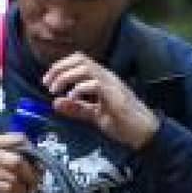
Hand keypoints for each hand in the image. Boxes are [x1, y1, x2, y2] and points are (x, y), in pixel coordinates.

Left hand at [43, 53, 160, 149]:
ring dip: (66, 77)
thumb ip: (76, 109)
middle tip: (47, 84)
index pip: (79, 60)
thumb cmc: (123, 123)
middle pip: (80, 59)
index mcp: (102, 78)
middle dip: (59, 68)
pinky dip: (79, 89)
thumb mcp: (94, 115)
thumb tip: (56, 103)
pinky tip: (72, 98)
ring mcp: (112, 84)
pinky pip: (94, 84)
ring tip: (56, 90)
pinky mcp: (115, 95)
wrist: (144, 133)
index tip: (48, 81)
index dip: (60, 66)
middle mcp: (107, 76)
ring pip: (85, 68)